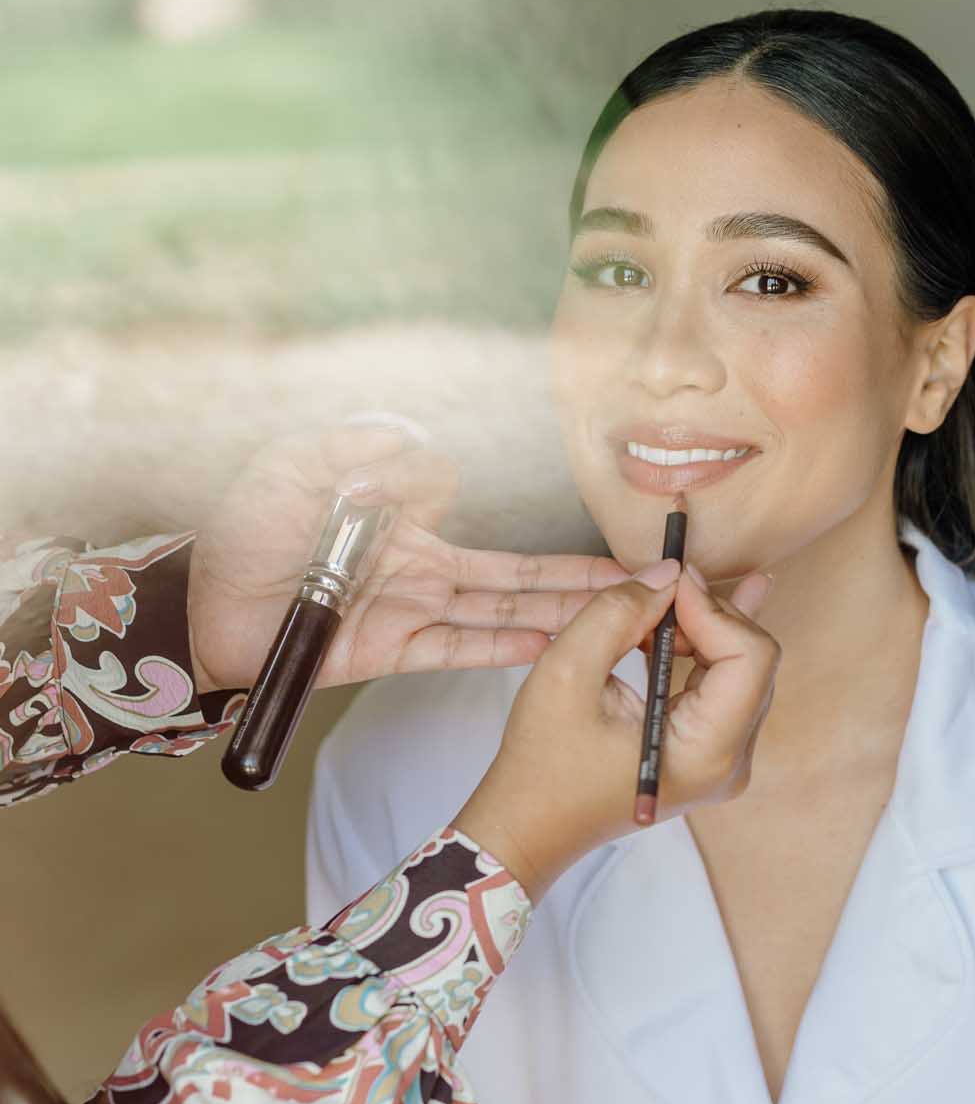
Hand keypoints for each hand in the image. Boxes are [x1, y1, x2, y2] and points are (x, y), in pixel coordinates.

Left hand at [186, 422, 629, 694]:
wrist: (197, 607)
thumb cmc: (238, 531)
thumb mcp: (294, 466)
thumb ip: (359, 451)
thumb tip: (430, 462)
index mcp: (400, 523)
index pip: (482, 528)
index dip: (526, 535)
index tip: (572, 537)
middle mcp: (418, 569)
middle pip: (515, 578)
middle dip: (579, 581)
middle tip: (647, 580)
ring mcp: (409, 611)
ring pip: (501, 614)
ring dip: (561, 616)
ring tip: (624, 616)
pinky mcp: (389, 651)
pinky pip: (458, 648)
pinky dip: (504, 649)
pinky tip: (553, 647)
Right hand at [454, 560, 779, 901]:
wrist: (529, 824)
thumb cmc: (542, 763)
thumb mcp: (567, 673)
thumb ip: (618, 613)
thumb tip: (669, 571)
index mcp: (707, 753)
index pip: (749, 658)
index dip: (714, 608)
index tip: (668, 582)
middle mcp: (730, 761)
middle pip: (752, 660)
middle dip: (709, 613)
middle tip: (663, 580)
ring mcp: (723, 759)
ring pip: (742, 667)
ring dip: (704, 625)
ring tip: (665, 593)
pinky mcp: (707, 750)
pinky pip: (723, 685)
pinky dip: (700, 645)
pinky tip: (688, 611)